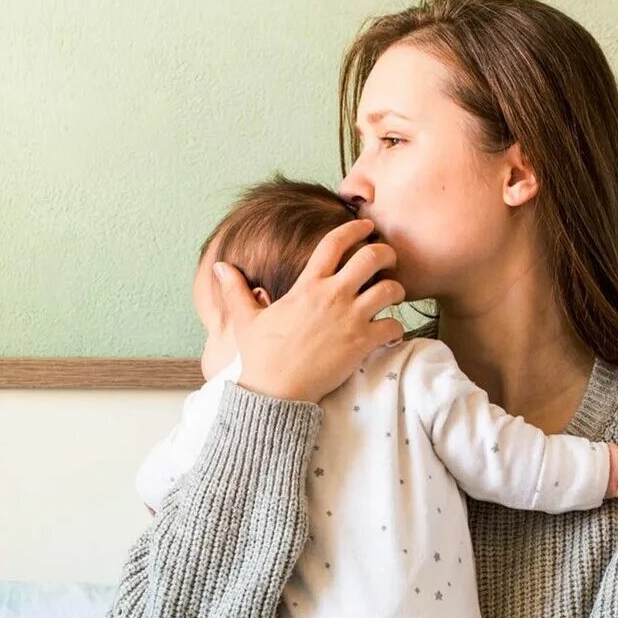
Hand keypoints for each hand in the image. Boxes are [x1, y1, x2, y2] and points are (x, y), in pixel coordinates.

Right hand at [216, 218, 405, 403]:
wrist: (276, 391)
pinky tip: (390, 332)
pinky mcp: (362, 344)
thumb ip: (236, 289)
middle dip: (386, 253)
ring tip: (392, 295)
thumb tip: (220, 267)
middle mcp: (332, 296)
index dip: (354, 228)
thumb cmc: (261, 356)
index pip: (334, 243)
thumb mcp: (245, 319)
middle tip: (388, 259)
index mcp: (307, 286)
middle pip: (372, 257)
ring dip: (396, 290)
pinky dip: (396, 328)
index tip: (365, 225)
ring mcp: (350, 319)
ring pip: (390, 289)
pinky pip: (393, 326)